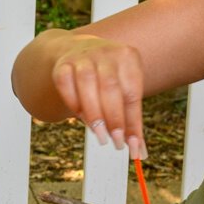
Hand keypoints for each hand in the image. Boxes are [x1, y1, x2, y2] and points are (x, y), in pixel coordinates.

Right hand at [49, 35, 147, 158]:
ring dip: (93, 114)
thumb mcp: (124, 90)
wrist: (79, 52)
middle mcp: (106, 53)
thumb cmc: (108, 78)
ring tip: (100, 135)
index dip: (132, 122)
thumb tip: (139, 152)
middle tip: (116, 143)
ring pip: (87, 84)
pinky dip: (73, 104)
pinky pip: (66, 85)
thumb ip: (130, 119)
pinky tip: (81, 117)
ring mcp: (82, 57)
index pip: (132, 94)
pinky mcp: (63, 65)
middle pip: (110, 88)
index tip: (133, 146)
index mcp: (128, 57)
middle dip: (113, 119)